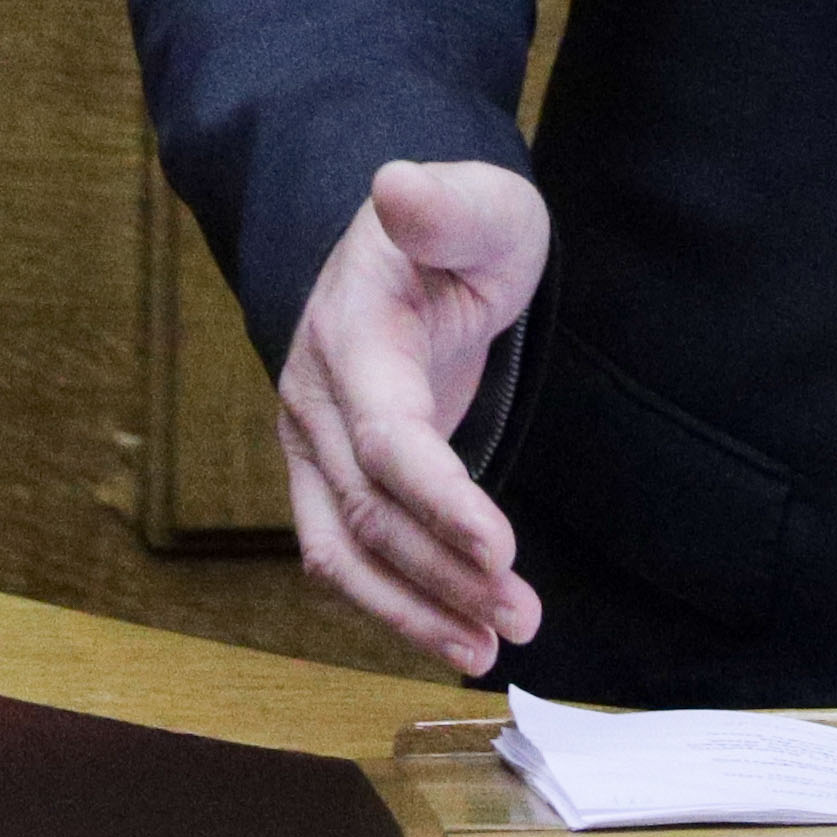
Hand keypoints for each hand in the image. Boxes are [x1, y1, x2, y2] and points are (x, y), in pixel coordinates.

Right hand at [275, 158, 549, 671]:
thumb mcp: (475, 200)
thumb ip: (444, 205)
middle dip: (441, 574)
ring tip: (491, 650)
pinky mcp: (332, 477)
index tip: (501, 550)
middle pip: (367, 512)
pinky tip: (458, 636)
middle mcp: (315, 400)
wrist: (410, 248)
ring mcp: (314, 445)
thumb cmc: (456, 224)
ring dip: (414, 610)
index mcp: (349, 334)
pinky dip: (398, 604)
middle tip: (522, 618)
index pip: (386, 437)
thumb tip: (396, 186)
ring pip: (343, 552)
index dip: (438, 500)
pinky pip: (350, 556)